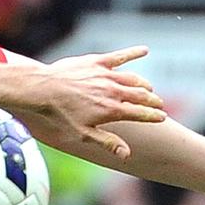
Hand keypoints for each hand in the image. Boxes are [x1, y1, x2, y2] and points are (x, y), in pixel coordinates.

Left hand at [24, 46, 166, 158]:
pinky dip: (133, 52)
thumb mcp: (83, 133)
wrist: (43, 89)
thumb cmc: (60, 114)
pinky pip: (120, 56)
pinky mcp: (97, 62)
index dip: (154, 116)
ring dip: (144, 84)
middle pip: (142, 96)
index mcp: (112, 110)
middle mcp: (113, 91)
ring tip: (148, 89)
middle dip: (153, 101)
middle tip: (158, 104)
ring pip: (134, 79)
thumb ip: (107, 142)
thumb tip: (127, 154)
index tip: (162, 117)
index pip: (141, 113)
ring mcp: (106, 75)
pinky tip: (144, 50)